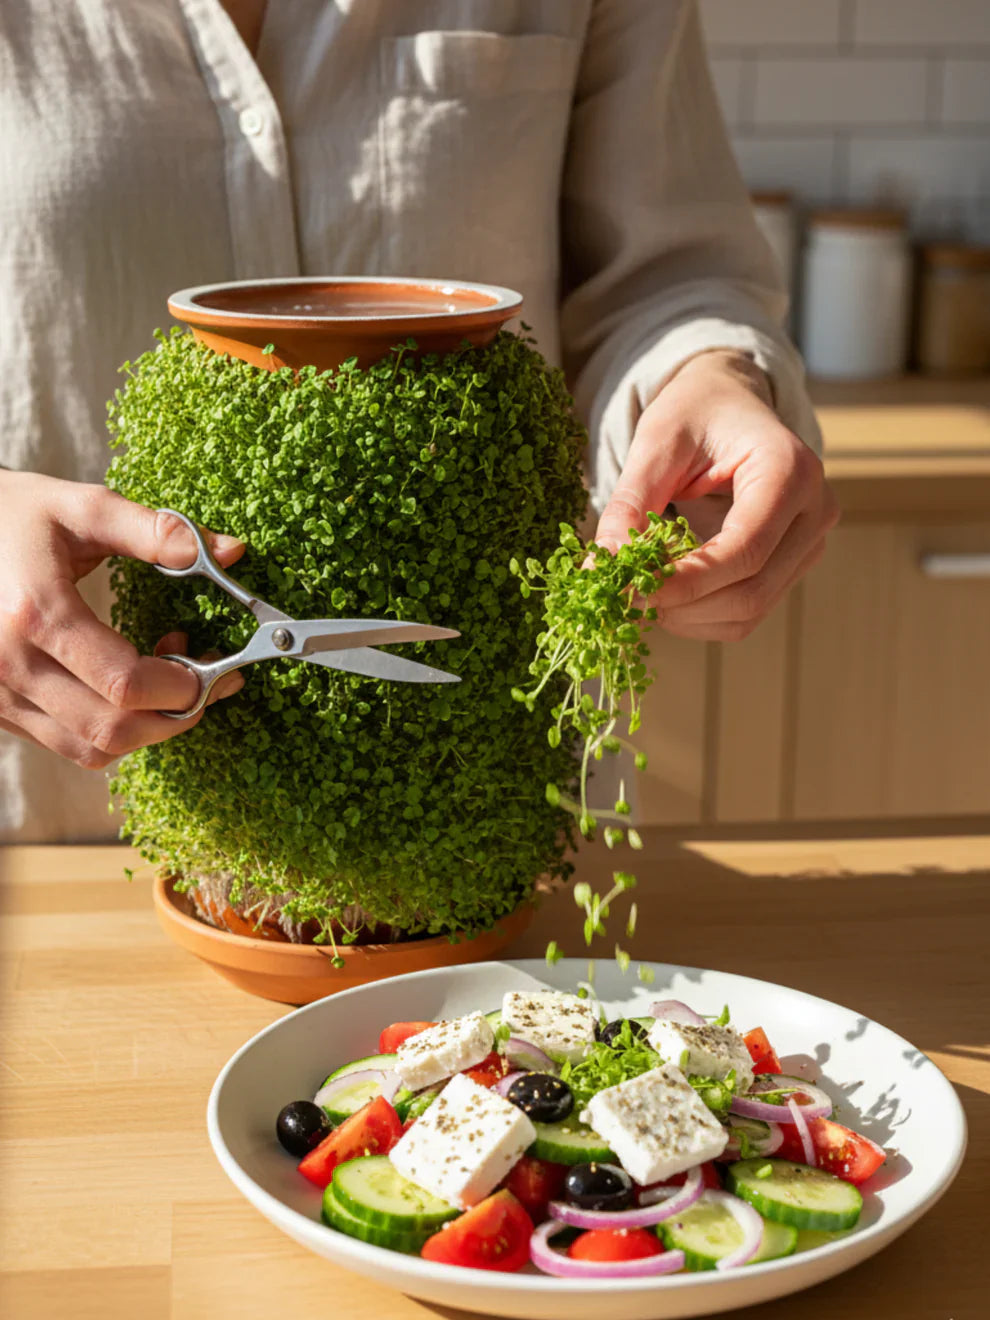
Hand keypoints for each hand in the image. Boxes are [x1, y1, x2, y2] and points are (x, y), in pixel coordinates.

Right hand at [0, 471, 244, 767]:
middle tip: (206, 680)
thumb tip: (233, 551)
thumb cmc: (13, 516)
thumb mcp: (83, 507)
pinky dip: (110, 731)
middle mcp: (9, 664)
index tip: (215, 667)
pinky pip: (65, 744)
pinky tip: (127, 689)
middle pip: (112, 730)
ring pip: (90, 749)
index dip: (183, 686)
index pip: (125, 683)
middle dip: (174, 716)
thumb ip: (156, 531)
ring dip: (146, 729)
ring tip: (166, 679)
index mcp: (36, 613)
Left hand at [594, 351, 838, 640]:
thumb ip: (630, 503)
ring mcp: (810, 541)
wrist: (729, 405)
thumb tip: (602, 566)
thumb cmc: (695, 414)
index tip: (632, 591)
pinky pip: (749, 613)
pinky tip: (669, 596)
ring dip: (690, 617)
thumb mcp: (657, 444)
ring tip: (644, 594)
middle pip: (751, 589)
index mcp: (789, 468)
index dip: (687, 581)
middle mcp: (814, 510)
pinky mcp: (794, 563)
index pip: (744, 548)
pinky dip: (703, 617)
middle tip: (627, 597)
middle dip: (684, 605)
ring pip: (750, 610)